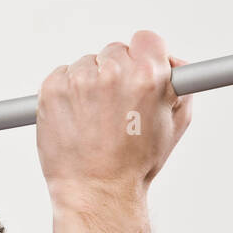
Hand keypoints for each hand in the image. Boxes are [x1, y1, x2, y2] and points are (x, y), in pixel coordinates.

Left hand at [36, 30, 192, 207]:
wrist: (96, 192)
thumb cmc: (135, 165)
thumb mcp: (174, 123)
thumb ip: (180, 84)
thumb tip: (172, 62)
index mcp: (148, 75)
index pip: (146, 40)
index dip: (143, 59)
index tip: (136, 75)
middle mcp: (112, 73)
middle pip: (114, 52)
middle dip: (115, 75)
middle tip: (114, 108)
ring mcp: (79, 81)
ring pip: (86, 65)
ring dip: (88, 85)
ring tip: (93, 120)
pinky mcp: (52, 90)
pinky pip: (61, 76)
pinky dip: (66, 93)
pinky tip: (75, 119)